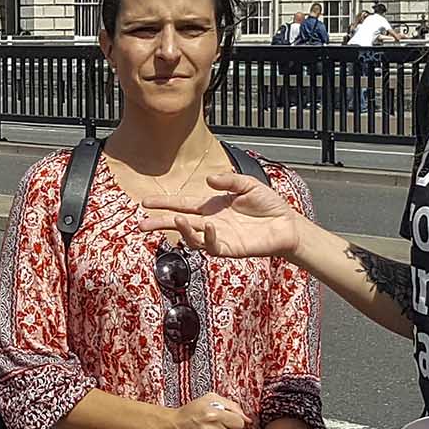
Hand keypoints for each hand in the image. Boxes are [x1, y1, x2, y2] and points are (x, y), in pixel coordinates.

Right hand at [137, 173, 302, 260]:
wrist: (286, 223)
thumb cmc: (268, 205)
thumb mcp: (248, 184)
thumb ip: (228, 180)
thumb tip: (208, 180)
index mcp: (211, 206)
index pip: (182, 204)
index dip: (164, 203)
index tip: (145, 202)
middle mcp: (210, 222)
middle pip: (179, 223)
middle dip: (160, 223)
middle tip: (141, 224)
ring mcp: (218, 237)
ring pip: (192, 237)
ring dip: (181, 230)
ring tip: (175, 220)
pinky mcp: (230, 248)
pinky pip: (212, 246)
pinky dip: (207, 236)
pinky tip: (208, 226)